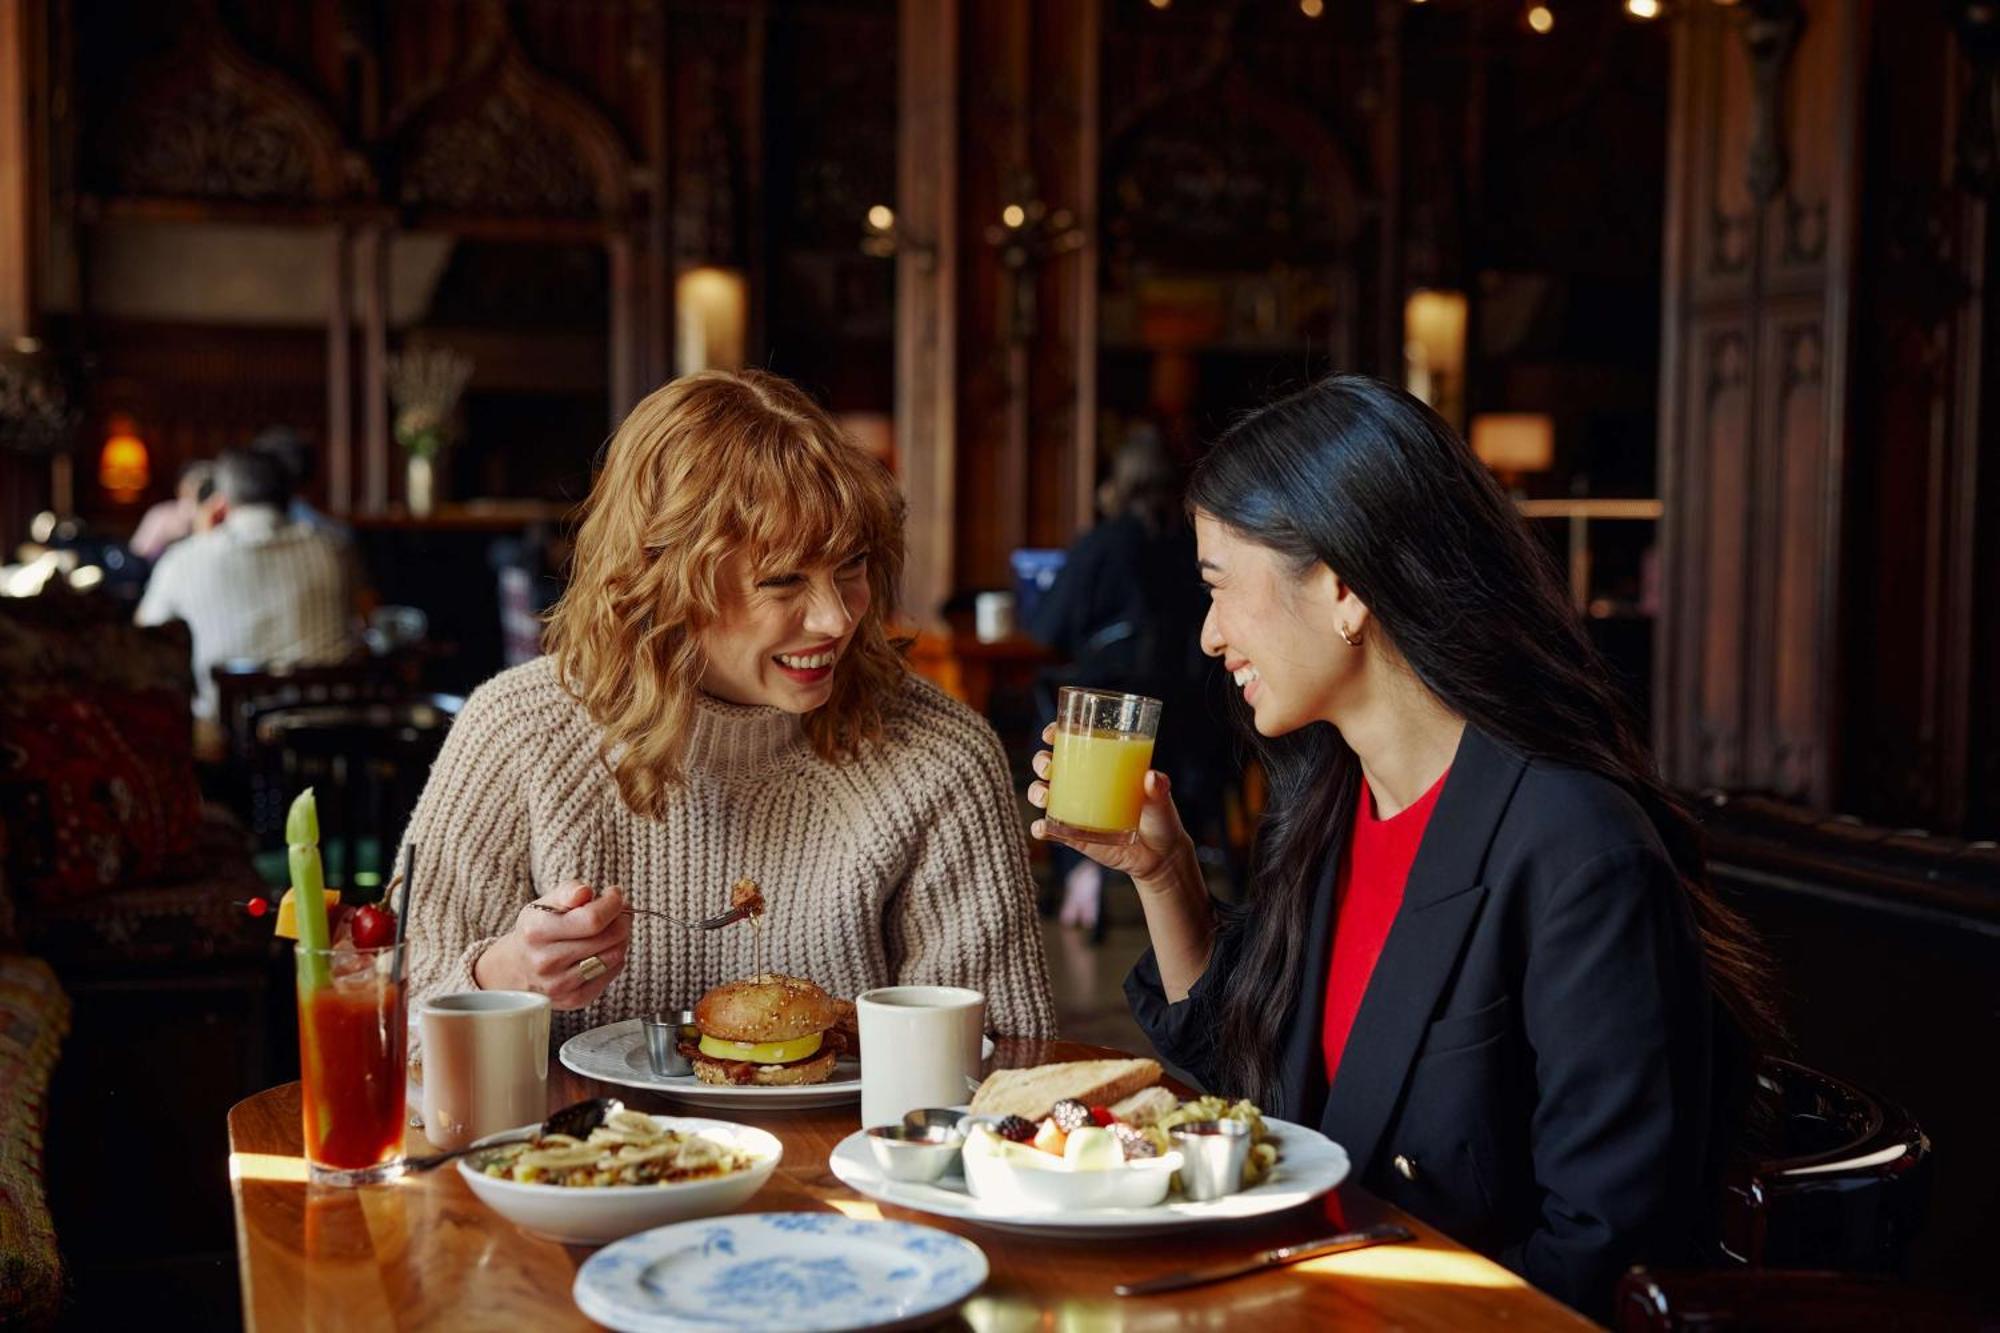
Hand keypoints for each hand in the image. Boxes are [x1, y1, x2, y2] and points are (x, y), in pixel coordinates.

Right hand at [473, 881, 630, 1009]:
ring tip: (612, 929)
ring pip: (614, 956)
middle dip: (622, 920)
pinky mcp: (574, 999)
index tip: (614, 894)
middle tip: (620, 912)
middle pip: (608, 937)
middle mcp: (546, 961)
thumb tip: (585, 892)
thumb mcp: (545, 903)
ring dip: (622, 938)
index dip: (612, 904)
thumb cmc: (538, 929)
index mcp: (537, 931)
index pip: (592, 919)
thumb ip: (567, 891)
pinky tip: (605, 949)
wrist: (517, 968)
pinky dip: (616, 957)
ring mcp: (560, 984)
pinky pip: (612, 973)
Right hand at [1027, 723, 1197, 888]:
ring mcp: (1076, 810)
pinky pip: (1051, 831)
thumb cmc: (1160, 817)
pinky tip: (1043, 828)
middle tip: (1048, 767)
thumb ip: (1159, 788)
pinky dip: (1041, 829)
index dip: (1055, 733)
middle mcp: (1083, 784)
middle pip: (1050, 765)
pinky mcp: (1074, 836)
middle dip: (1041, 761)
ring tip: (1044, 797)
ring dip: (1037, 792)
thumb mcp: (1162, 799)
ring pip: (1044, 795)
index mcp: (1101, 765)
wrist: (1160, 856)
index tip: (1050, 733)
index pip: (1073, 742)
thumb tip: (1152, 777)